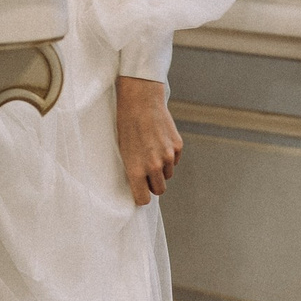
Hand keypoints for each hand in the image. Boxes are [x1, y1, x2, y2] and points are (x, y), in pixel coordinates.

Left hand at [115, 76, 180, 203]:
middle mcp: (153, 166)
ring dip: (161, 169)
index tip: (140, 192)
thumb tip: (140, 184)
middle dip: (153, 184)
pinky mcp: (178, 147)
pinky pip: (175, 160)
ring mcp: (168, 156)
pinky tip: (159, 141)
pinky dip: (169, 155)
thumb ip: (133, 169)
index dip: (142, 196)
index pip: (143, 199)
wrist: (140, 102)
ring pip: (168, 175)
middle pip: (159, 190)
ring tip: (151, 151)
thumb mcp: (123, 151)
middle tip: (146, 173)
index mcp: (136, 170)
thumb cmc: (126, 126)